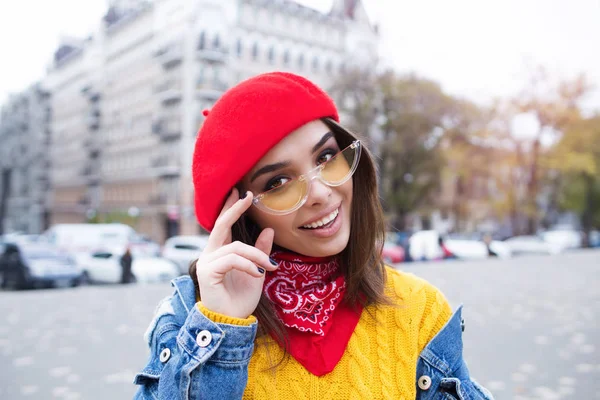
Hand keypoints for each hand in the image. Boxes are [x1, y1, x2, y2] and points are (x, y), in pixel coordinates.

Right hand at [195, 188, 276, 318]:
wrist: (232, 323)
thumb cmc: (241, 300)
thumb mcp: (257, 271)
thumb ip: (261, 251)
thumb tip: (268, 229)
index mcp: (220, 253)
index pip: (224, 225)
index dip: (232, 208)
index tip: (242, 193)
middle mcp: (210, 255)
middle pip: (221, 225)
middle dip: (234, 209)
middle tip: (247, 196)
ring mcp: (207, 263)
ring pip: (236, 247)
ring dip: (257, 255)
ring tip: (270, 267)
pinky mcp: (207, 272)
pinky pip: (232, 260)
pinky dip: (248, 265)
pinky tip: (258, 274)